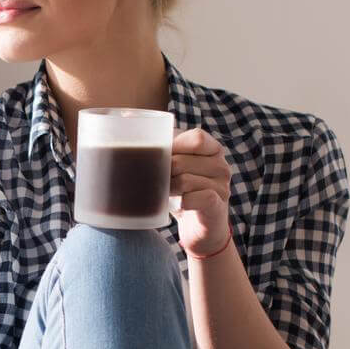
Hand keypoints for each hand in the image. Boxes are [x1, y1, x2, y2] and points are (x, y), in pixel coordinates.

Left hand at [169, 127, 232, 257]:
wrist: (200, 228)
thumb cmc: (182, 192)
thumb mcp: (175, 166)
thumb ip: (163, 146)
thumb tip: (127, 120)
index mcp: (212, 149)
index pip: (196, 138)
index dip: (174, 146)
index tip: (159, 157)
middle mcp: (221, 165)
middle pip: (182, 161)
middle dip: (163, 172)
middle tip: (157, 182)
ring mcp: (222, 186)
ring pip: (184, 181)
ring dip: (168, 190)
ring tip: (165, 194)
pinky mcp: (217, 205)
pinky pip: (192, 198)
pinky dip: (180, 203)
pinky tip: (178, 206)